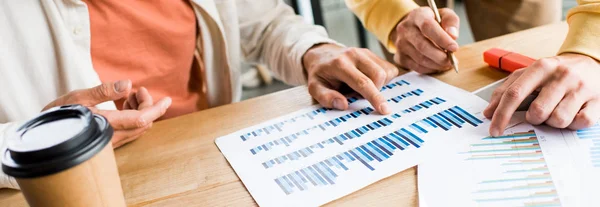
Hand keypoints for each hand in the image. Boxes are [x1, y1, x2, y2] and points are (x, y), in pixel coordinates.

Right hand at [43, 80, 171, 147]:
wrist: (44, 137)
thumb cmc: (59, 114)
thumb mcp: (77, 97)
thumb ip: (104, 91)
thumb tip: (128, 84)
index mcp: (106, 125)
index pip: (141, 119)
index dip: (156, 109)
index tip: (167, 99)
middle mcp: (112, 138)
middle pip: (143, 123)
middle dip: (147, 105)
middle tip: (139, 91)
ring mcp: (111, 144)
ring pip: (138, 128)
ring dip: (140, 110)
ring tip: (130, 95)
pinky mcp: (109, 144)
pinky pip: (130, 131)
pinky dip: (133, 116)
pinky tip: (124, 104)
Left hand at [303, 44, 398, 113]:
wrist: (321, 55)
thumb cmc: (320, 74)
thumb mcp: (314, 87)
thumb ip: (326, 97)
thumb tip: (343, 105)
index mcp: (340, 64)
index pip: (362, 82)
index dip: (374, 97)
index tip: (384, 110)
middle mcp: (354, 54)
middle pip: (379, 75)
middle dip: (376, 91)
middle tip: (360, 96)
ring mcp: (365, 52)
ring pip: (386, 71)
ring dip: (380, 85)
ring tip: (363, 88)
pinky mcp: (372, 54)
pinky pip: (388, 68)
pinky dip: (384, 79)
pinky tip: (370, 81)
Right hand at [391, 7, 458, 73]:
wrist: (411, 28)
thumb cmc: (431, 21)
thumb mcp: (443, 15)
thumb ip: (451, 22)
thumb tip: (453, 36)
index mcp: (417, 16)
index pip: (427, 26)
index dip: (442, 39)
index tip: (454, 47)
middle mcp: (405, 30)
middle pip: (423, 46)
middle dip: (440, 56)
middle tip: (451, 60)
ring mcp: (401, 44)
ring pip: (420, 59)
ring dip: (437, 64)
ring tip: (447, 63)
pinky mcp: (400, 57)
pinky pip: (417, 67)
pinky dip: (430, 69)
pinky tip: (437, 66)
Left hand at [484, 54, 599, 135]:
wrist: (591, 63)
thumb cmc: (554, 74)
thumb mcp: (530, 74)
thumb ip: (507, 90)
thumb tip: (488, 113)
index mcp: (540, 67)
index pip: (514, 94)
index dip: (501, 115)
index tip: (494, 130)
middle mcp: (561, 75)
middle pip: (537, 112)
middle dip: (534, 119)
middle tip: (540, 112)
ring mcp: (581, 88)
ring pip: (558, 120)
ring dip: (553, 122)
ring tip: (557, 110)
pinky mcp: (597, 101)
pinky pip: (579, 123)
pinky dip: (572, 124)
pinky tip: (572, 113)